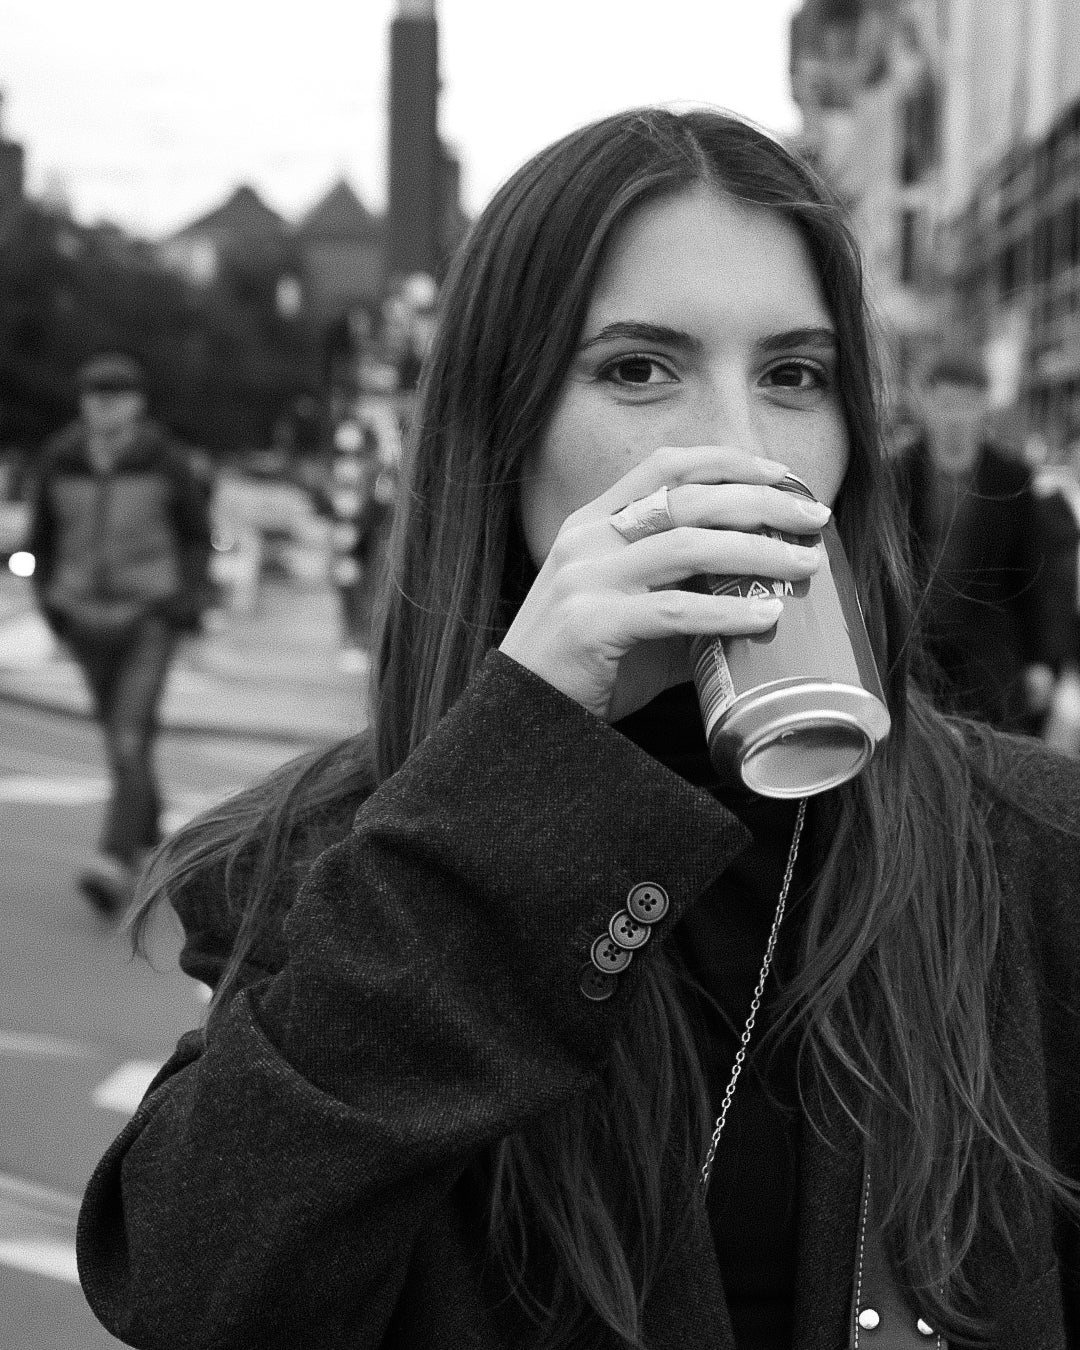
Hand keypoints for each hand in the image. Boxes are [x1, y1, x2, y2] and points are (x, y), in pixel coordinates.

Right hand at [499, 445, 828, 720]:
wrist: (521, 714)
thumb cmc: (584, 666)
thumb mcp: (632, 613)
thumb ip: (684, 595)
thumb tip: (763, 597)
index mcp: (593, 522)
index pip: (665, 466)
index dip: (727, 461)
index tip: (781, 473)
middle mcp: (587, 540)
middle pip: (688, 498)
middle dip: (761, 501)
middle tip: (814, 517)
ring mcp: (585, 580)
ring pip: (686, 546)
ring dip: (756, 550)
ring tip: (804, 566)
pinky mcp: (591, 626)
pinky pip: (673, 612)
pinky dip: (726, 611)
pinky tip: (765, 617)